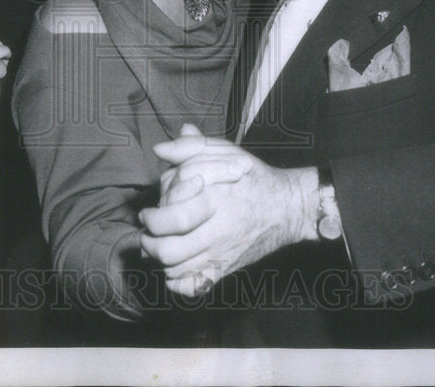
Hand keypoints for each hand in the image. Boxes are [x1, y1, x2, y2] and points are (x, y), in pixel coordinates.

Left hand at [140, 127, 316, 296]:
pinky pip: (193, 287)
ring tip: (159, 245)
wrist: (287, 207)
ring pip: (176, 270)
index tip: (148, 213)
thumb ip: (191, 147)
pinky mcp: (225, 269)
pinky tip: (175, 266)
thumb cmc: (253, 177)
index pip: (172, 218)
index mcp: (214, 200)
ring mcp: (221, 254)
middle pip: (168, 251)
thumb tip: (160, 149)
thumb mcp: (226, 151)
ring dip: (159, 260)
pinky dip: (177, 282)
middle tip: (147, 232)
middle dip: (149, 242)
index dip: (153, 217)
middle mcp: (216, 231)